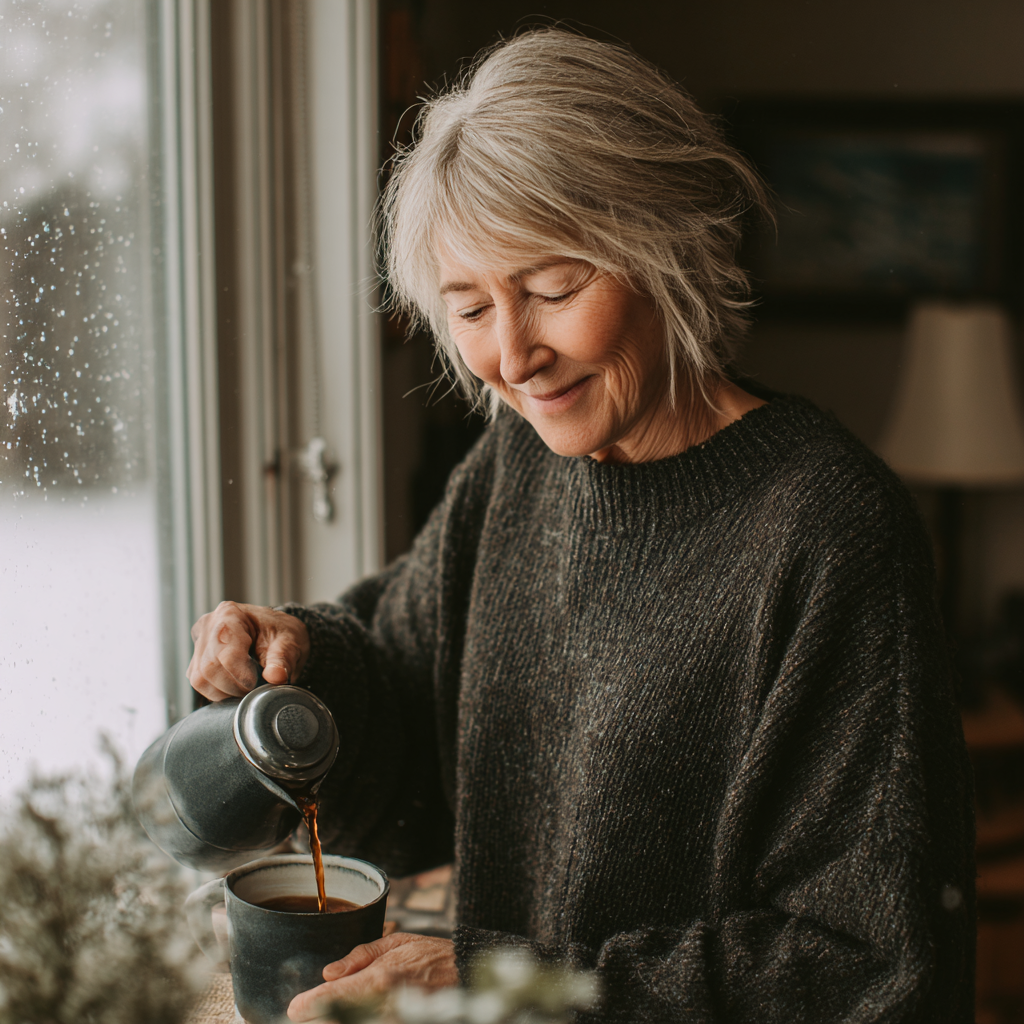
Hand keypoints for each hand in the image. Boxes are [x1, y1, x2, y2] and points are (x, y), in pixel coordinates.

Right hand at [187, 601, 309, 700]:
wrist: (275, 630)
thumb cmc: (280, 632)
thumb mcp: (289, 642)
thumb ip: (282, 659)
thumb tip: (276, 677)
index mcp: (230, 614)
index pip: (226, 653)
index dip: (241, 675)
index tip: (256, 682)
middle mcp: (209, 624)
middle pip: (209, 667)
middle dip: (233, 685)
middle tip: (253, 687)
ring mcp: (200, 640)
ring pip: (199, 678)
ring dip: (224, 691)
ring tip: (244, 686)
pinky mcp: (197, 657)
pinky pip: (199, 682)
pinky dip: (217, 691)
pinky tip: (234, 686)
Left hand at [287, 933, 457, 1021]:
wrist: (466, 977)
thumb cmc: (433, 956)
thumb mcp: (396, 942)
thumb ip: (360, 956)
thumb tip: (329, 973)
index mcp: (379, 979)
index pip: (331, 998)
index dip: (307, 1005)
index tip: (295, 1008)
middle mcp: (382, 1007)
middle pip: (336, 1020)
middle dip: (318, 1017)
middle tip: (306, 1013)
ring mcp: (391, 1022)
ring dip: (336, 1020)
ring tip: (326, 1014)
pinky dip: (356, 1021)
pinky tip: (352, 1014)